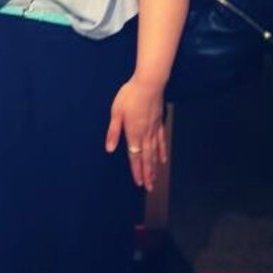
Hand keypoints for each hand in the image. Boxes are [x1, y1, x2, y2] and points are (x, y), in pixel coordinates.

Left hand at [105, 76, 167, 191]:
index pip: (134, 156)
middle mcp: (145, 134)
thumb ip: (113, 132)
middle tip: (148, 188)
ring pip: (154, 152)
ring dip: (154, 166)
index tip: (138, 182)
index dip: (136, 170)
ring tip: (155, 179)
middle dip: (147, 174)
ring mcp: (154, 129)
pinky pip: (161, 141)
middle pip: (146, 158)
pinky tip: (162, 159)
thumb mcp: (116, 112)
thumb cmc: (130, 96)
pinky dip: (162, 152)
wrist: (149, 84)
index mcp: (133, 132)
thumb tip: (110, 149)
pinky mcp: (159, 122)